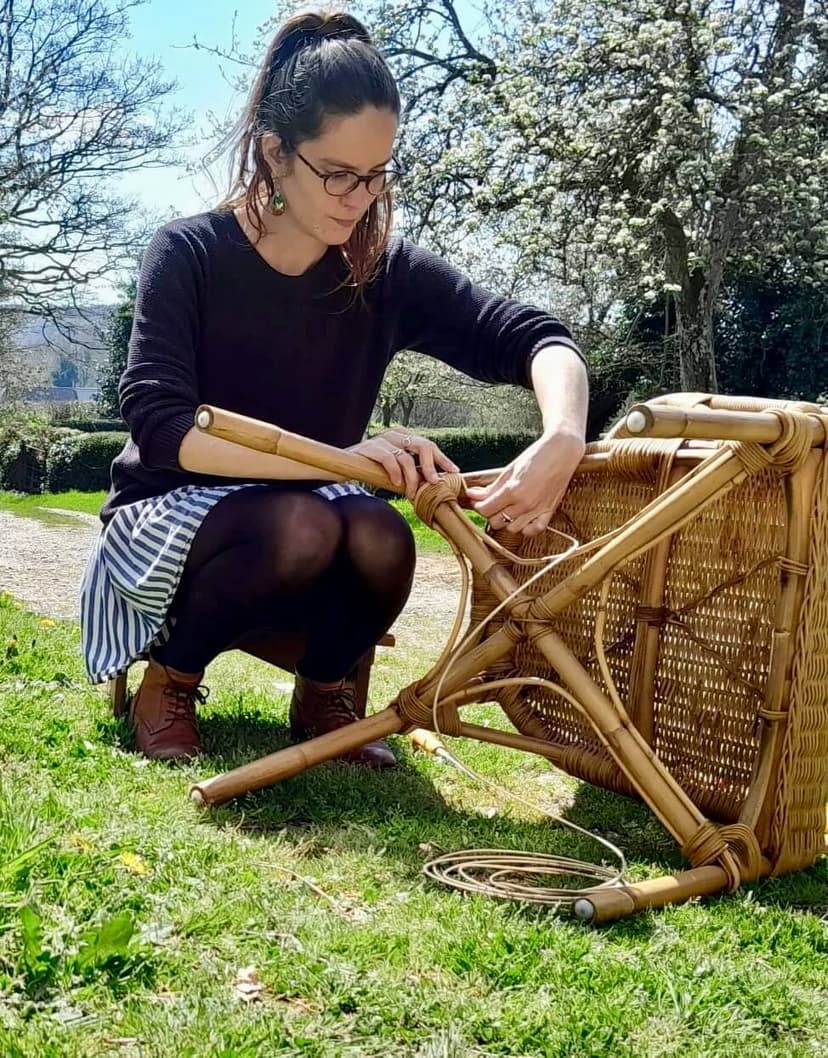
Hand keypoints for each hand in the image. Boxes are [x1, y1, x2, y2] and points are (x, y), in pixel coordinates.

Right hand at [346, 429, 459, 499]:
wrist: (343, 468)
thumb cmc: (372, 471)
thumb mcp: (396, 470)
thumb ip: (412, 472)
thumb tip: (433, 484)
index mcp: (403, 437)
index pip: (428, 445)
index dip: (442, 459)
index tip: (453, 472)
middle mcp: (394, 434)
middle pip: (422, 445)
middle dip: (431, 466)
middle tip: (434, 483)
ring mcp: (381, 439)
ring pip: (406, 457)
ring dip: (411, 478)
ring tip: (411, 492)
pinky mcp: (368, 447)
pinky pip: (388, 458)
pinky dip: (395, 472)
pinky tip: (396, 483)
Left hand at [464, 427, 584, 536]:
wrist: (562, 452)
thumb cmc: (536, 457)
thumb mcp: (509, 470)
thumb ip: (491, 487)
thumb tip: (472, 494)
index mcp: (513, 490)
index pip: (485, 509)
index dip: (478, 505)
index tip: (478, 499)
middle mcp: (525, 504)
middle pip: (496, 521)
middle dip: (490, 513)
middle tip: (491, 503)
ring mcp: (538, 510)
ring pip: (512, 528)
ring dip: (506, 521)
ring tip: (507, 508)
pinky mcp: (549, 512)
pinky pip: (533, 531)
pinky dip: (525, 528)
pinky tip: (522, 518)